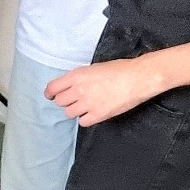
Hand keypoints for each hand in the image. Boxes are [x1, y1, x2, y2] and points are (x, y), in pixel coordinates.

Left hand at [46, 56, 166, 125]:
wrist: (138, 78)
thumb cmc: (120, 69)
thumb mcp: (94, 68)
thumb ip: (79, 78)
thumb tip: (70, 86)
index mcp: (76, 76)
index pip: (52, 88)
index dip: (50, 93)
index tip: (51, 95)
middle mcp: (79, 90)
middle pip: (59, 102)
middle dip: (65, 101)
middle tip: (74, 99)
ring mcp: (88, 104)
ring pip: (69, 113)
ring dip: (75, 110)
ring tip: (85, 106)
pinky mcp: (98, 115)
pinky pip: (82, 122)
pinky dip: (86, 119)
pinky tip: (93, 113)